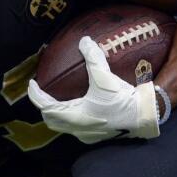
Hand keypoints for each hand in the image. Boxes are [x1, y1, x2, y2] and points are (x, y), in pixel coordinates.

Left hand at [27, 36, 159, 143]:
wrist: (143, 117)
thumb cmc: (122, 100)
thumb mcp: (106, 77)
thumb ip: (93, 58)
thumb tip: (84, 41)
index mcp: (75, 116)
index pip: (46, 106)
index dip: (36, 95)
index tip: (32, 84)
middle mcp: (78, 129)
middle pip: (52, 120)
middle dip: (44, 107)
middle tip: (43, 94)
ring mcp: (88, 135)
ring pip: (64, 127)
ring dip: (58, 114)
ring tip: (59, 101)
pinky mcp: (98, 136)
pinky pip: (77, 129)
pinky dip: (71, 118)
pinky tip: (79, 108)